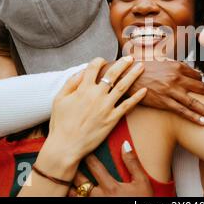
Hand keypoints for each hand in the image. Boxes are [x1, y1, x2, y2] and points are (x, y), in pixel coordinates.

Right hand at [36, 56, 146, 180]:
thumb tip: (82, 71)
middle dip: (123, 63)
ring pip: (123, 86)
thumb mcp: (59, 99)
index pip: (93, 67)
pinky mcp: (112, 119)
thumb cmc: (60, 123)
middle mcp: (96, 95)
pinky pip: (127, 105)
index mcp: (82, 89)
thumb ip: (71, 83)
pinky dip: (137, 97)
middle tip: (130, 57)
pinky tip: (145, 90)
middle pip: (113, 74)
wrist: (66, 146)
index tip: (103, 60)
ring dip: (133, 75)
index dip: (99, 61)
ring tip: (141, 67)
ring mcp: (106, 107)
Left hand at [68, 141, 153, 196]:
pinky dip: (73, 196)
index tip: (84, 149)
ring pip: (74, 194)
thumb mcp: (142, 182)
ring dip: (70, 185)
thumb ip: (133, 163)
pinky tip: (72, 191)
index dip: (88, 156)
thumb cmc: (141, 202)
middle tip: (70, 160)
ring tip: (67, 177)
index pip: (94, 166)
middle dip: (74, 169)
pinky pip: (78, 202)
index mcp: (111, 187)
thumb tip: (125, 144)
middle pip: (80, 181)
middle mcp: (98, 197)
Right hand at [128, 60, 203, 124]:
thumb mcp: (162, 62)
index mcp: (177, 66)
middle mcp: (177, 78)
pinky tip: (203, 123)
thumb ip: (177, 67)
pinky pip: (182, 111)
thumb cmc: (143, 68)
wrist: (126, 75)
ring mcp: (171, 90)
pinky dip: (193, 117)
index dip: (203, 83)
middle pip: (202, 87)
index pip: (197, 76)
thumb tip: (191, 73)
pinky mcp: (164, 101)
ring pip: (195, 102)